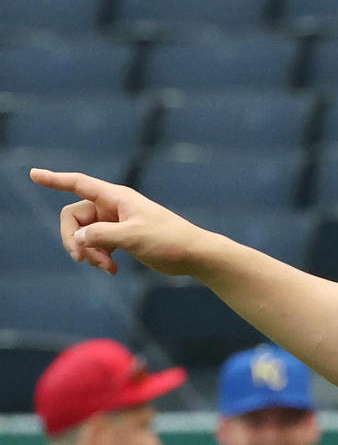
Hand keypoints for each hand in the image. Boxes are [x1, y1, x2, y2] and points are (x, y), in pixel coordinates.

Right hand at [29, 169, 207, 277]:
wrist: (195, 255)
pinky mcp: (123, 238)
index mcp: (116, 198)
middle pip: (76, 217)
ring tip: (106, 268)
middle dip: (75, 238)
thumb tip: (77, 238)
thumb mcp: (132, 238)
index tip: (34, 174)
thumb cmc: (168, 241)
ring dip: (90, 252)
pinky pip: (99, 244)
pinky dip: (101, 257)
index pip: (78, 183)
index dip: (55, 180)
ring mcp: (117, 222)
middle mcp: (113, 207)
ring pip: (87, 234)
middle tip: (83, 259)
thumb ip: (101, 236)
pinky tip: (111, 270)